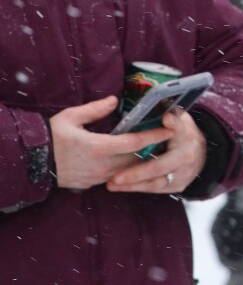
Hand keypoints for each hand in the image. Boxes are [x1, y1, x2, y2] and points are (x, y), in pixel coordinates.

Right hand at [50, 96, 172, 190]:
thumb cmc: (50, 138)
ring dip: (141, 160)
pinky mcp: (92, 183)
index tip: (170, 129)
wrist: (31, 164)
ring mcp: (97, 177)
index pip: (134, 142)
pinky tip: (132, 161)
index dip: (154, 136)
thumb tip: (114, 100)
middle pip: (137, 159)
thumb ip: (94, 109)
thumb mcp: (69, 118)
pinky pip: (116, 176)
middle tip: (168, 139)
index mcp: (98, 147)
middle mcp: (101, 165)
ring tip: (155, 149)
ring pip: (128, 170)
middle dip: (153, 150)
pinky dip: (126, 169)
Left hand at [107, 106, 205, 192]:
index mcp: (187, 135)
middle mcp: (187, 156)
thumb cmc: (182, 134)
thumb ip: (172, 115)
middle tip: (115, 177)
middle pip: (160, 165)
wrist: (203, 155)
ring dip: (133, 184)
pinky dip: (138, 188)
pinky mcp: (178, 185)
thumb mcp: (180, 120)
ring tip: (112, 184)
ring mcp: (184, 173)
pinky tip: (121, 187)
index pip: (179, 129)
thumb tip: (165, 114)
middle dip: (137, 172)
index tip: (166, 119)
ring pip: (156, 182)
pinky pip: (156, 189)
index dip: (173, 124)